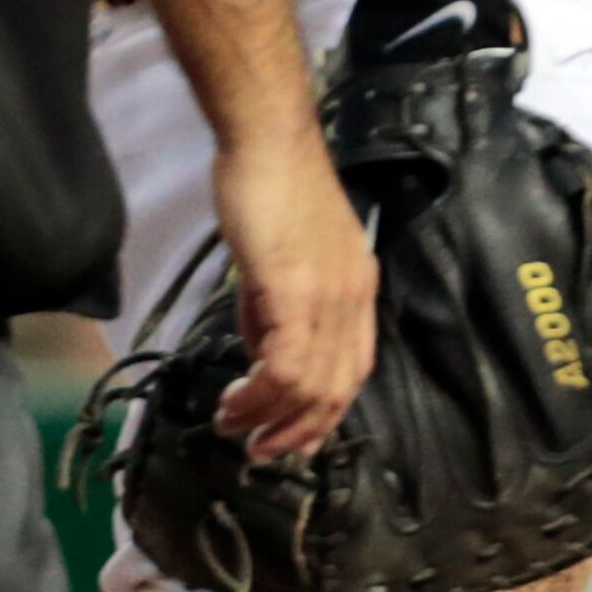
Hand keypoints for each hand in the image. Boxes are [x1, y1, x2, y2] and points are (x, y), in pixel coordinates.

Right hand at [210, 132, 377, 459]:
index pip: (351, 372)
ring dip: (271, 419)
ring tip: (235, 429)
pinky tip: (235, 400)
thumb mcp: (281, 256)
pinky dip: (261, 394)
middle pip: (336, 390)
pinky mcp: (294, 292)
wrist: (267, 140)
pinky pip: (286, 365)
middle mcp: (353, 301)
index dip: (320, 413)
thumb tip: (260, 358)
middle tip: (258, 450)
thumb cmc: (268, 185)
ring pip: (311, 387)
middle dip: (296, 431)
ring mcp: (329, 298)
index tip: (284, 433)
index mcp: (357, 292)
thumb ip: (275, 309)